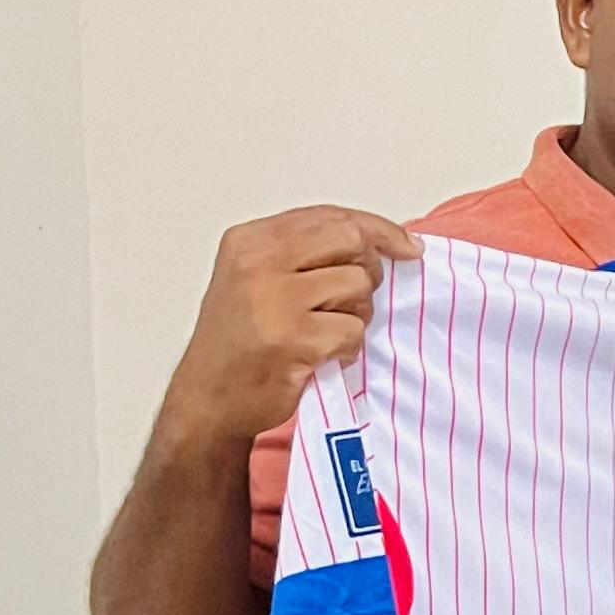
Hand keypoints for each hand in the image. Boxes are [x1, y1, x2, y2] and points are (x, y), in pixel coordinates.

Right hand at [162, 207, 419, 446]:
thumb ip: (304, 254)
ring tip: (326, 332)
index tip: (406, 245)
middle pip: (351, 240)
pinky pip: (353, 330)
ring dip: (356, 315)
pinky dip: (348, 348)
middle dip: (369, 271)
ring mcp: (275, 299)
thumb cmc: (239, 343)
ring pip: (358, 285)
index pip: (330, 216)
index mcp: (252, 240)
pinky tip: (322, 357)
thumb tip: (374, 241)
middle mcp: (259, 262)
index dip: (378, 229)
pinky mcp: (294, 338)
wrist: (209, 398)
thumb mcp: (257, 279)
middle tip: (354, 299)